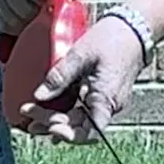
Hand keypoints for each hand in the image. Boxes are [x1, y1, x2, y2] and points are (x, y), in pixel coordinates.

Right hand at [0, 0, 69, 32]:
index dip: (49, 1)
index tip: (56, 2)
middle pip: (24, 11)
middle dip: (40, 15)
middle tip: (49, 12)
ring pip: (12, 22)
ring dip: (28, 25)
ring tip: (38, 16)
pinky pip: (2, 24)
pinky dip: (15, 28)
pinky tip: (25, 21)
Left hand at [13, 14, 144, 142]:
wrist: (136, 28)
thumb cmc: (112, 39)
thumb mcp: (81, 54)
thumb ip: (60, 76)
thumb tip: (39, 96)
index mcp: (106, 99)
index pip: (89, 132)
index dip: (68, 135)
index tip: (48, 126)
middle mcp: (108, 106)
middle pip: (79, 126)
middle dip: (51, 124)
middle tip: (28, 114)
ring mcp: (106, 102)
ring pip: (79, 120)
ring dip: (56, 120)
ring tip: (32, 118)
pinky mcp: (103, 95)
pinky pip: (83, 110)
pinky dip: (66, 112)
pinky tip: (50, 111)